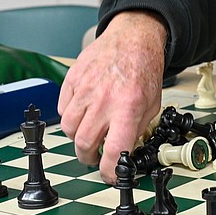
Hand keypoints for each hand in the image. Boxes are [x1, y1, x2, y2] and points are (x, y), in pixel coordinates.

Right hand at [58, 11, 167, 183]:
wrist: (132, 38)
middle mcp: (104, 100)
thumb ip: (137, 129)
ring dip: (78, 138)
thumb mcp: (153, 104)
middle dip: (89, 158)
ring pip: (69, 129)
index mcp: (128, 108)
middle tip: (96, 157)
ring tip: (89, 134)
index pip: (113, 151)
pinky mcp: (72, 80)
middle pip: (85, 144)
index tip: (110, 175)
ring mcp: (85, 89)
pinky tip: (83, 113)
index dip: (110, 171)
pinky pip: (62, 109)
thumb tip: (124, 151)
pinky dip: (71, 117)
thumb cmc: (143, 68)